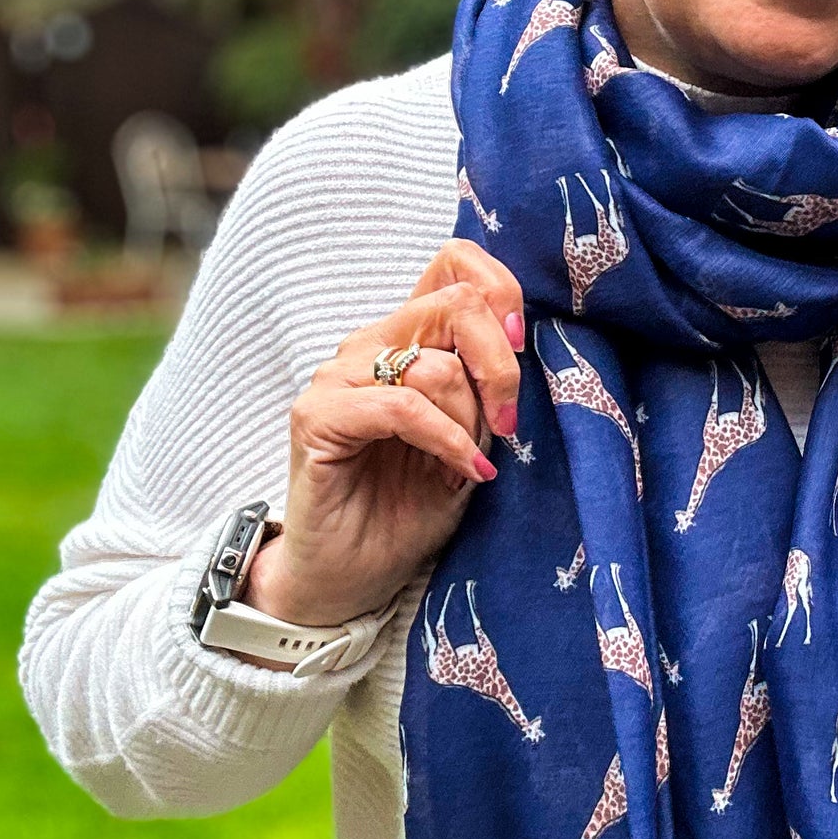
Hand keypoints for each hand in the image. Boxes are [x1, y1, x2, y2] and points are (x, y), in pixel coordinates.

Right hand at [246, 240, 523, 626]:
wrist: (351, 576)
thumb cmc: (410, 508)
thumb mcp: (471, 441)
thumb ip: (486, 389)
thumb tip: (520, 342)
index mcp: (408, 339)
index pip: (454, 262)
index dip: (500, 288)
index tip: (521, 344)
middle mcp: (370, 344)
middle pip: (455, 303)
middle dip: (501, 364)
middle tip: (509, 422)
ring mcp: (338, 377)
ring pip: (434, 364)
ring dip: (469, 419)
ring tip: (468, 464)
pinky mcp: (317, 416)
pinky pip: (401, 407)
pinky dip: (445, 440)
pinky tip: (460, 471)